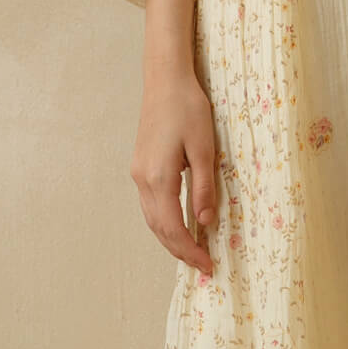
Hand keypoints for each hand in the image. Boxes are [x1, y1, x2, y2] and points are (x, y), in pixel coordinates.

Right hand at [134, 0, 220, 277]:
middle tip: (204, 267)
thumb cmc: (189, 109)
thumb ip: (204, 188)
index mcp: (159, 178)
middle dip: (180, 251)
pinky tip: (179, 226)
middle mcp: (143, 180)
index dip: (190, 250)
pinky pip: (151, 205)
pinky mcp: (141, 166)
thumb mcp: (205, 149)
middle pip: (159, 229)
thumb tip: (206, 223)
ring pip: (152, 219)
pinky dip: (164, 223)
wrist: (165, 81)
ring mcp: (138, 173)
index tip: (208, 266)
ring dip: (170, 239)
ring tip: (193, 253)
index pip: (174, 228)